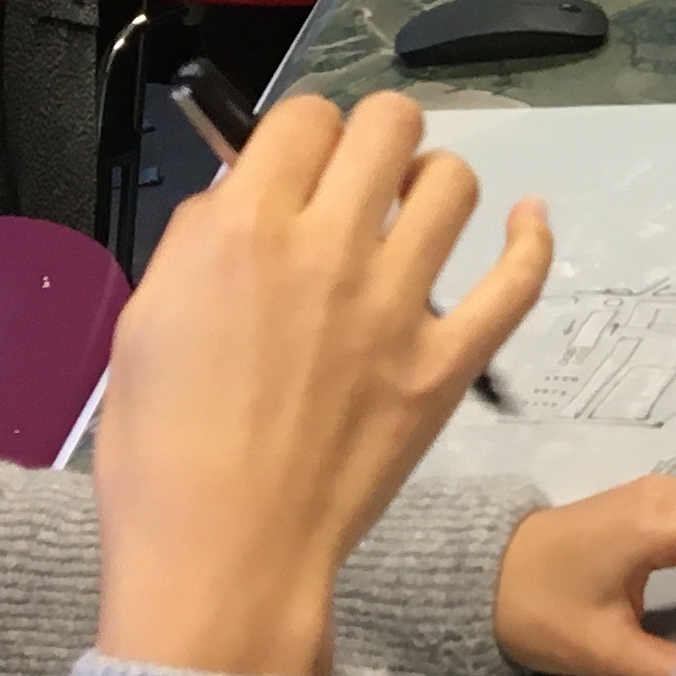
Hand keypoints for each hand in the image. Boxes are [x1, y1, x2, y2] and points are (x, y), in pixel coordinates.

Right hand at [95, 94, 550, 675]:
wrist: (223, 560)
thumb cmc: (163, 454)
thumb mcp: (144, 319)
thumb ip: (198, 240)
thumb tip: (244, 193)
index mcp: (244, 231)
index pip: (304, 115)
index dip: (301, 131)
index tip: (296, 163)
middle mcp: (329, 248)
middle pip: (388, 124)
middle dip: (372, 137)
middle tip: (356, 179)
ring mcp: (397, 304)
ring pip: (454, 184)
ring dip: (432, 183)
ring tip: (413, 211)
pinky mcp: (447, 362)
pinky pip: (518, 278)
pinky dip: (530, 238)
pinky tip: (525, 220)